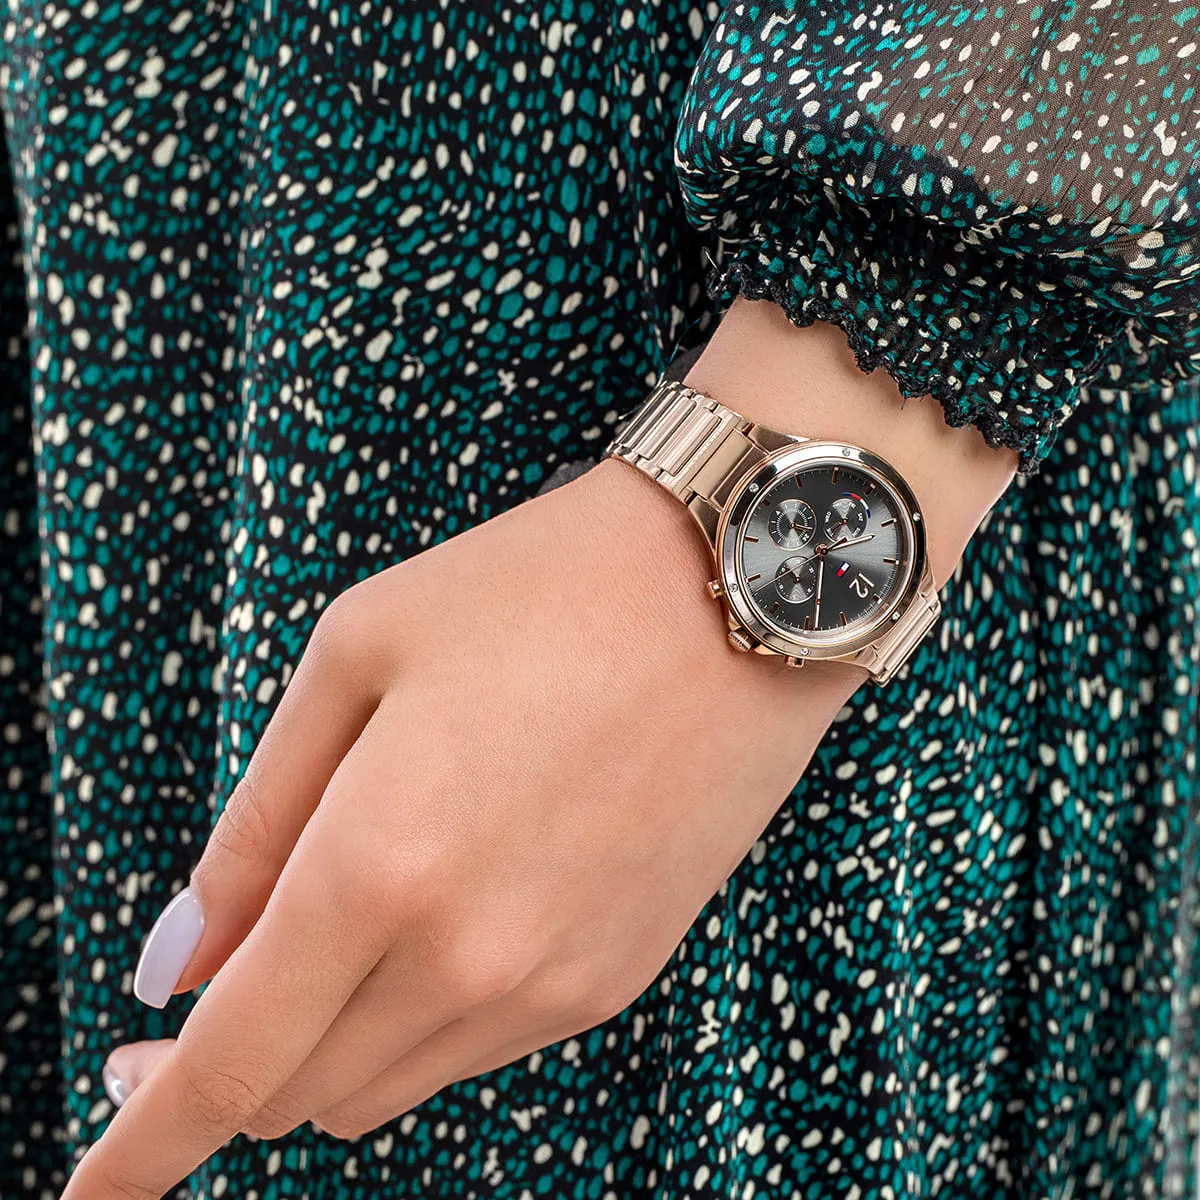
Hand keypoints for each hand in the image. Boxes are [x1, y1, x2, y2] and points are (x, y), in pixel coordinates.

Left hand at [70, 457, 864, 1197]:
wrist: (737, 590)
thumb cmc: (538, 590)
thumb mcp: (355, 656)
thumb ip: (252, 825)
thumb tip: (174, 963)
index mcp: (376, 866)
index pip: (225, 1069)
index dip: (139, 1144)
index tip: (92, 1190)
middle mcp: (468, 957)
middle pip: (300, 1095)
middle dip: (230, 1067)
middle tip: (209, 986)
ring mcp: (556, 980)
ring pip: (389, 1084)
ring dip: (332, 1039)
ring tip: (349, 915)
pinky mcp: (619, 975)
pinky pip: (480, 1046)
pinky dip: (426, 1012)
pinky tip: (450, 908)